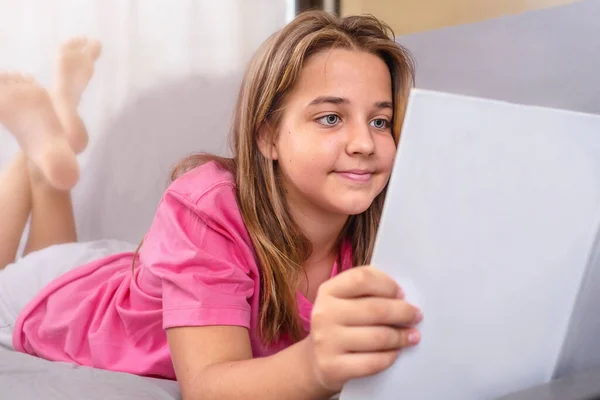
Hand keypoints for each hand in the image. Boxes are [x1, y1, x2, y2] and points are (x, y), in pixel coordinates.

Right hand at [307, 266, 422, 392]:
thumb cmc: (341, 325)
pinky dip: (390, 357)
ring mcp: (326, 341)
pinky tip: (396, 352)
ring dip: (401, 337)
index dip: (387, 285)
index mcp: (328, 291)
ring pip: (378, 337)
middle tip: (416, 316)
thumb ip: (368, 293)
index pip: (362, 278)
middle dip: (403, 312)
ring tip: (412, 336)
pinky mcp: (333, 367)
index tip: (401, 294)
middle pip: (376, 309)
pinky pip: (373, 362)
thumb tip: (403, 298)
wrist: (317, 360)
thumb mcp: (345, 302)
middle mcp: (324, 313)